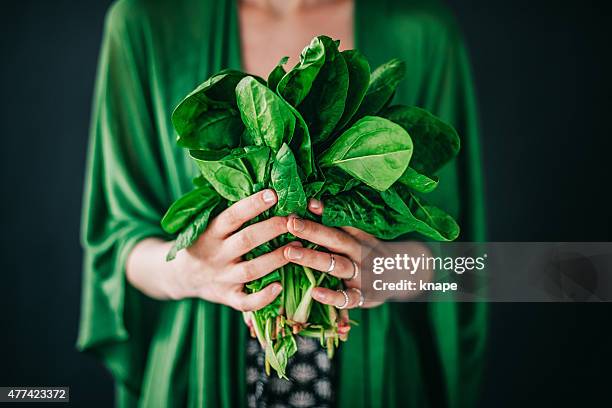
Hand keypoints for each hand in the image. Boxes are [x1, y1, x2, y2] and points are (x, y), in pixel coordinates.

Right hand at [167, 189, 298, 310]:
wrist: (180, 276)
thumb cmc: (205, 242)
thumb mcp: (208, 224)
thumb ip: (231, 212)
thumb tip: (262, 183)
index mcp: (210, 232)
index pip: (232, 216)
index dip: (252, 205)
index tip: (273, 193)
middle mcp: (216, 255)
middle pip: (246, 240)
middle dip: (272, 229)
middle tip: (294, 220)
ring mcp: (222, 278)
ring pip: (252, 270)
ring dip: (277, 258)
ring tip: (298, 247)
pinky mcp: (227, 297)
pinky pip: (246, 302)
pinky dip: (263, 297)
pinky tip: (280, 287)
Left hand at [283, 198, 382, 309]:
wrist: (402, 280)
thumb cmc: (370, 257)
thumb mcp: (360, 240)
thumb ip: (337, 225)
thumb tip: (311, 204)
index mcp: (360, 237)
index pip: (340, 222)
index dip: (324, 213)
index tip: (307, 204)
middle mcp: (361, 253)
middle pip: (336, 240)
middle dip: (313, 231)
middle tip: (291, 224)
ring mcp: (363, 275)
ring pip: (337, 265)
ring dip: (313, 258)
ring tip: (290, 252)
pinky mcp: (363, 297)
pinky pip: (347, 297)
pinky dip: (332, 296)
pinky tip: (314, 292)